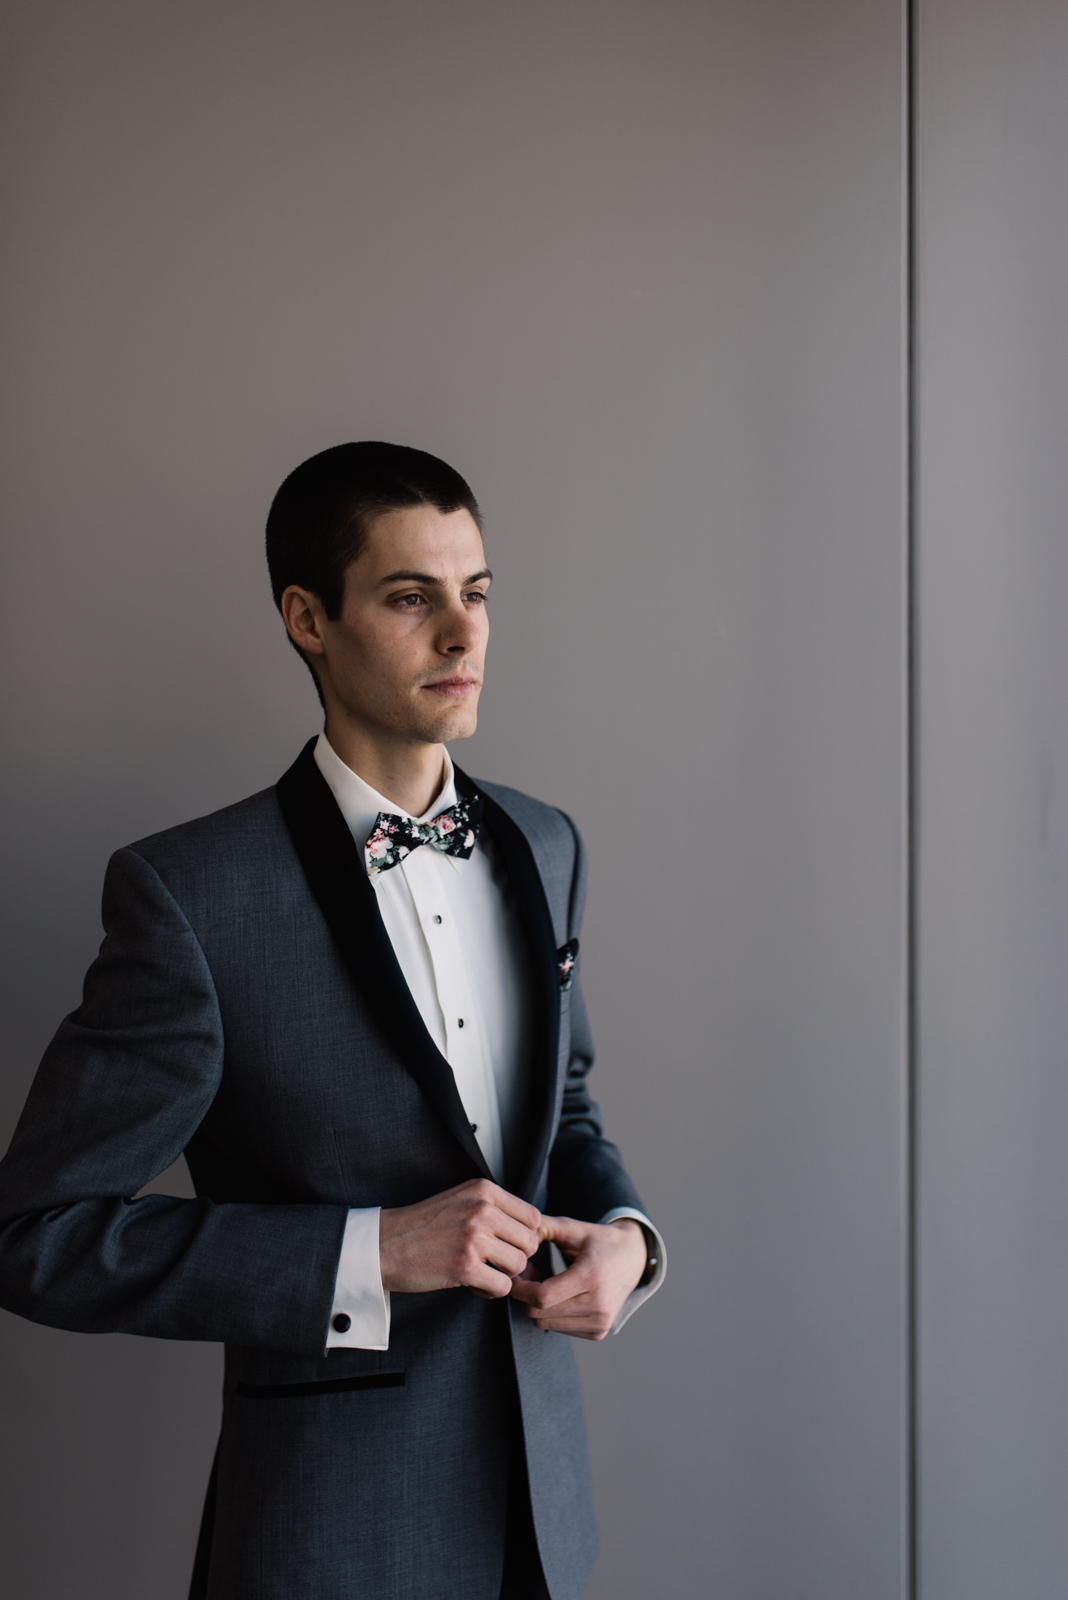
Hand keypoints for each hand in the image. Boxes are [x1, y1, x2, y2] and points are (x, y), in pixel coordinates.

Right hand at [379, 1179, 541, 1296]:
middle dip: (515, 1258)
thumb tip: (537, 1242)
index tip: (506, 1246)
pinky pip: (502, 1286)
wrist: (384, 1244)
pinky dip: (490, 1291)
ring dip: (503, 1276)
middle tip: (492, 1263)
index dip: (524, 1237)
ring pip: (519, 1265)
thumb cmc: (423, 1226)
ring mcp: (474, 1237)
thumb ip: (496, 1212)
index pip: (532, 1217)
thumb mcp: (462, 1201)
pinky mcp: (465, 1266)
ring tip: (481, 1272)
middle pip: (530, 1243)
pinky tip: (472, 1284)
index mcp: (484, 1190)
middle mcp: (482, 1209)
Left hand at [509, 1216, 647, 1339]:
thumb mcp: (572, 1228)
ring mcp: (601, 1322)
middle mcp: (599, 1304)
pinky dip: (551, 1314)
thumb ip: (542, 1227)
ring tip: (544, 1282)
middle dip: (525, 1295)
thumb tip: (516, 1237)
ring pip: (546, 1324)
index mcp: (591, 1276)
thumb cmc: (599, 1240)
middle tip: (529, 1274)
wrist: (633, 1258)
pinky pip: (560, 1329)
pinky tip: (558, 1295)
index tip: (516, 1274)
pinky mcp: (599, 1332)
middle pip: (540, 1314)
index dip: (521, 1288)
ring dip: (537, 1306)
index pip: (542, 1297)